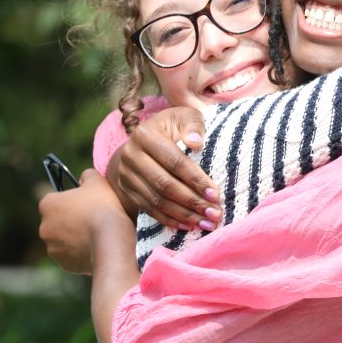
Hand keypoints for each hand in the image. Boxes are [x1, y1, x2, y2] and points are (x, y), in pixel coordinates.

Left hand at [38, 169, 130, 273]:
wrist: (112, 239)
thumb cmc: (104, 206)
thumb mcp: (98, 181)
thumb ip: (87, 175)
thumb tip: (83, 177)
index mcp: (47, 204)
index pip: (55, 199)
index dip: (72, 200)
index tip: (86, 202)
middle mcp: (44, 227)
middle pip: (58, 221)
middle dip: (71, 220)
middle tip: (93, 218)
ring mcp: (53, 248)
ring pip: (64, 240)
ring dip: (76, 237)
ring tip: (97, 234)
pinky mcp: (64, 264)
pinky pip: (72, 256)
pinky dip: (81, 252)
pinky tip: (97, 247)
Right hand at [108, 106, 220, 231]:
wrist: (144, 139)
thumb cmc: (175, 126)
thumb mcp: (185, 116)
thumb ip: (193, 125)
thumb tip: (196, 142)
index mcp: (145, 135)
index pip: (174, 161)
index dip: (195, 179)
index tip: (215, 194)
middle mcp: (131, 155)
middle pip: (164, 184)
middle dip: (192, 202)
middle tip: (214, 214)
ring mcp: (126, 175)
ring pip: (156, 200)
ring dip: (183, 215)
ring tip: (206, 224)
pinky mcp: (127, 190)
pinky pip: (149, 209)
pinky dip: (169, 219)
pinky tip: (188, 226)